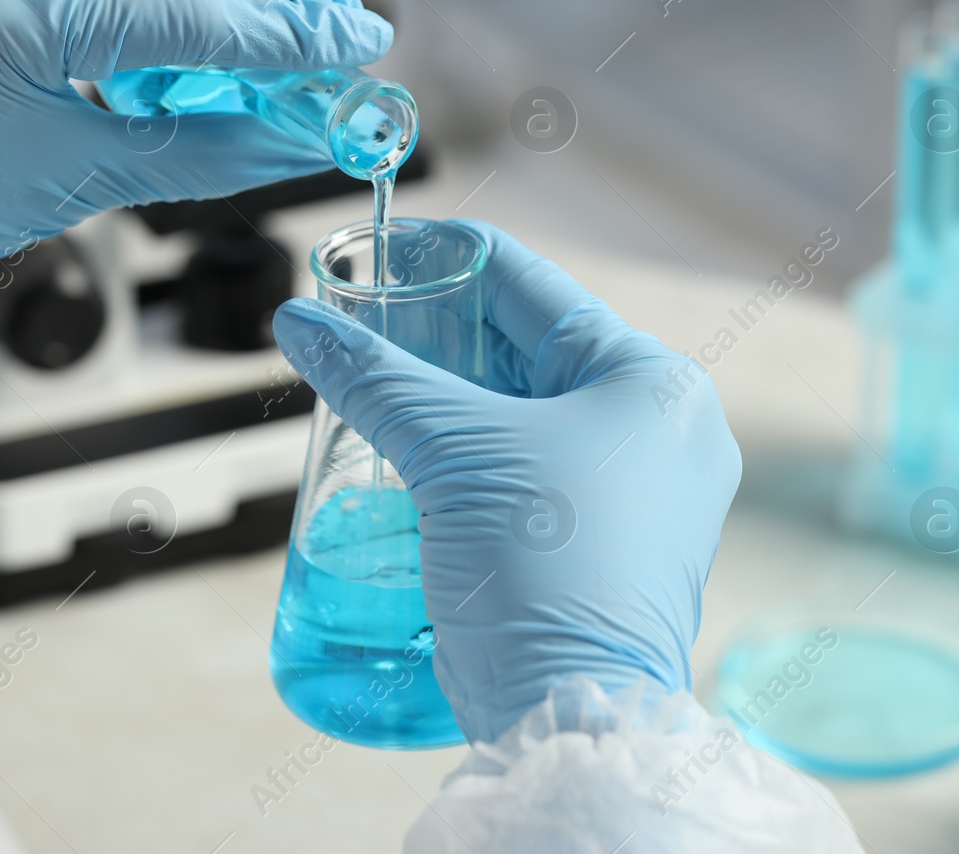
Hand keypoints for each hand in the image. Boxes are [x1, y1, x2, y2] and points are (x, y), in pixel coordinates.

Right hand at [270, 222, 741, 743]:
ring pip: (522, 417)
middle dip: (438, 336)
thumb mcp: (450, 452)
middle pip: (526, 352)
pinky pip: (526, 474)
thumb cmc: (540, 569)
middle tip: (361, 318)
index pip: (532, 288)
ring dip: (446, 400)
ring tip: (372, 379)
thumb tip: (300, 325)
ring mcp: (638, 496)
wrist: (569, 715)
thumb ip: (373, 378)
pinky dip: (467, 457)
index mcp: (649, 384)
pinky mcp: (604, 549)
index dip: (449, 257)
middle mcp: (659, 431)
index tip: (384, 242)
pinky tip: (405, 453)